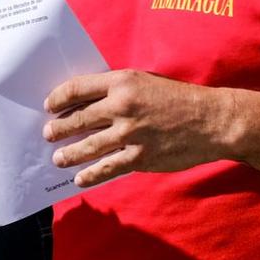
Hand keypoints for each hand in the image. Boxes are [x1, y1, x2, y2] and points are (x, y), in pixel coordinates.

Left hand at [43, 69, 231, 187]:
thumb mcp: (148, 82)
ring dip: (68, 153)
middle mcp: (122, 106)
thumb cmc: (181, 99)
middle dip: (58, 129)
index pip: (78, 88)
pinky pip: (106, 168)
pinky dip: (89, 174)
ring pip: (87, 146)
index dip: (59, 98)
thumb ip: (120, 90)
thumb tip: (91, 103)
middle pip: (78, 118)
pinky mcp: (139, 157)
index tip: (49, 106)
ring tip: (57, 158)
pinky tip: (80, 178)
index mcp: (123, 82)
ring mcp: (130, 134)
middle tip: (47, 134)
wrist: (212, 120)